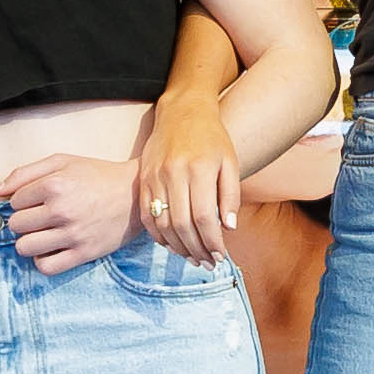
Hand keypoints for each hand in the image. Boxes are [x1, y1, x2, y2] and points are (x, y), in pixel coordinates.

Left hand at [0, 151, 138, 273]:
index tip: (36, 200)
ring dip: (29, 242)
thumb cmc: (96, 175)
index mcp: (54, 184)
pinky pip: (46, 267)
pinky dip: (42, 260)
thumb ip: (25, 173)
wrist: (135, 194)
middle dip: (23, 221)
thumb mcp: (62, 162)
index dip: (21, 201)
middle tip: (39, 217)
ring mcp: (73, 234)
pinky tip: (51, 249)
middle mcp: (62, 210)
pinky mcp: (84, 253)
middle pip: (16, 225)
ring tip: (42, 234)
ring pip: (25, 248)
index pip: (14, 201)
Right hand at [133, 88, 242, 259]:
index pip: (205, 216)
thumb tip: (228, 228)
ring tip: (192, 258)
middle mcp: (174, 172)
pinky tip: (171, 244)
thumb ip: (231, 195)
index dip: (212, 241)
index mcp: (200, 168)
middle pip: (182, 224)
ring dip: (177, 247)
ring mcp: (155, 176)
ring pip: (162, 223)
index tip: (220, 256)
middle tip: (207, 263)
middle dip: (196, 249)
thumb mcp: (230, 162)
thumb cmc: (213, 139)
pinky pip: (146, 214)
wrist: (183, 111)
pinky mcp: (143, 178)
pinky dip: (158, 234)